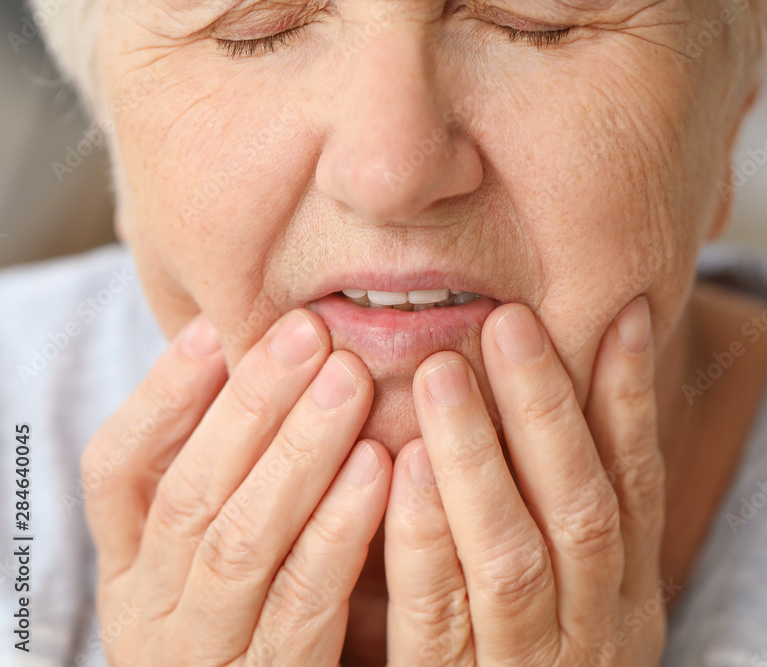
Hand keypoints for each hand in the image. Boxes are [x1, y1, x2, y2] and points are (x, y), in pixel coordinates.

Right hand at [82, 309, 390, 664]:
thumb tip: (269, 359)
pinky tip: (379, 470)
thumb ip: (236, 474)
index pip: (117, 470)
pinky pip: (303, 604)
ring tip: (347, 384)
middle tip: (311, 335)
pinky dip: (338, 531)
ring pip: (240, 544)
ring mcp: (203, 656)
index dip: (165, 395)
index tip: (219, 327)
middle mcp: (150, 611)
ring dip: (296, 456)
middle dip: (250, 408)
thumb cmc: (258, 618)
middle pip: (189, 496)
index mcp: (130, 567)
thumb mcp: (225, 546)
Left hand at [383, 296, 667, 665]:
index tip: (617, 312)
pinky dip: (426, 541)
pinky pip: (440, 619)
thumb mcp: (577, 594)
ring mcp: (533, 666)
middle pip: (581, 507)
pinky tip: (402, 470)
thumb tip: (562, 396)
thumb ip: (562, 509)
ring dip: (482, 460)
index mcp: (628, 593)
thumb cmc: (535, 661)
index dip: (629, 398)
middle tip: (507, 322)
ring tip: (446, 374)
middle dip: (547, 411)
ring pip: (515, 556)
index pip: (637, 483)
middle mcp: (597, 628)